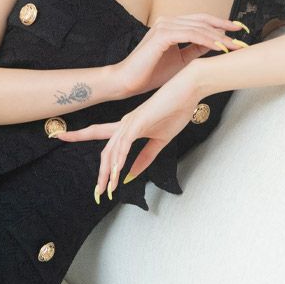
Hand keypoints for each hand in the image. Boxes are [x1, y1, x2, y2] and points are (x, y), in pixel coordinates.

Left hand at [54, 66, 201, 200]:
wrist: (187, 91)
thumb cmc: (175, 111)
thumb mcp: (160, 140)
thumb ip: (146, 157)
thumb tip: (132, 175)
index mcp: (129, 129)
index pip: (109, 147)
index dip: (102, 165)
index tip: (100, 184)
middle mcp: (125, 125)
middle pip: (106, 152)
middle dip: (100, 174)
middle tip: (97, 193)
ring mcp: (130, 123)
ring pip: (112, 149)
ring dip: (108, 171)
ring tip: (107, 189)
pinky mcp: (138, 121)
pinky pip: (125, 142)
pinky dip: (119, 157)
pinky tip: (117, 171)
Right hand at [113, 14, 247, 96]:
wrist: (127, 81)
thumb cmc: (150, 74)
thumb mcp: (180, 61)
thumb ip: (195, 50)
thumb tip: (215, 45)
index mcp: (172, 26)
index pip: (202, 21)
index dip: (221, 25)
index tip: (239, 32)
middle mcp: (168, 22)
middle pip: (204, 21)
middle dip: (226, 29)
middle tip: (243, 38)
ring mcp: (164, 26)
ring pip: (200, 27)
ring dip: (220, 36)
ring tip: (236, 45)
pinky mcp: (162, 35)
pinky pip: (191, 34)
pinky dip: (207, 40)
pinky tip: (220, 47)